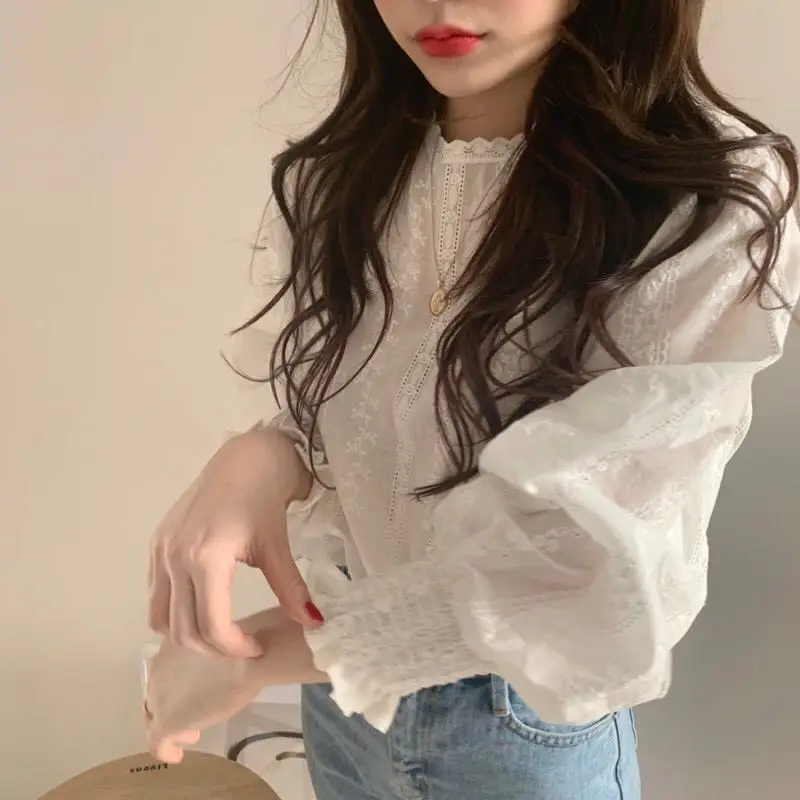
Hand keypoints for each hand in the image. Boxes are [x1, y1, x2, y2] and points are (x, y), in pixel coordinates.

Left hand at [144, 608, 324, 762]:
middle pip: (157, 694)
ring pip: (155, 717)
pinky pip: (158, 743)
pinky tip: (177, 756)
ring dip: (173, 724)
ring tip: (192, 733)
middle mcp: (158, 670)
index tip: (192, 691)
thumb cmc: (242, 646)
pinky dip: (166, 750)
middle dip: (174, 704)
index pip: (165, 672)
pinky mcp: (167, 722)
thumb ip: (207, 653)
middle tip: (195, 712)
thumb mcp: (218, 643)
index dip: (176, 684)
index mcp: (172, 646)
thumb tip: (219, 661)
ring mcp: (160, 697)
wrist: (246, 661)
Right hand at [147, 427, 319, 657]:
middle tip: (242, 645)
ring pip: (161, 617)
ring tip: (221, 631)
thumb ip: (291, 588)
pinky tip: (202, 606)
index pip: (212, 626)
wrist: (246, 455)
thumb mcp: (277, 545)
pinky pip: (156, 593)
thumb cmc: (265, 494)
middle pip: (183, 630)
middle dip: (214, 648)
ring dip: (188, 634)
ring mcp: (160, 550)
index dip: (235, 647)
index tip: (257, 647)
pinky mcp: (156, 543)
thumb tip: (314, 622)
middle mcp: (174, 557)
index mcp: (205, 558)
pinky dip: (174, 610)